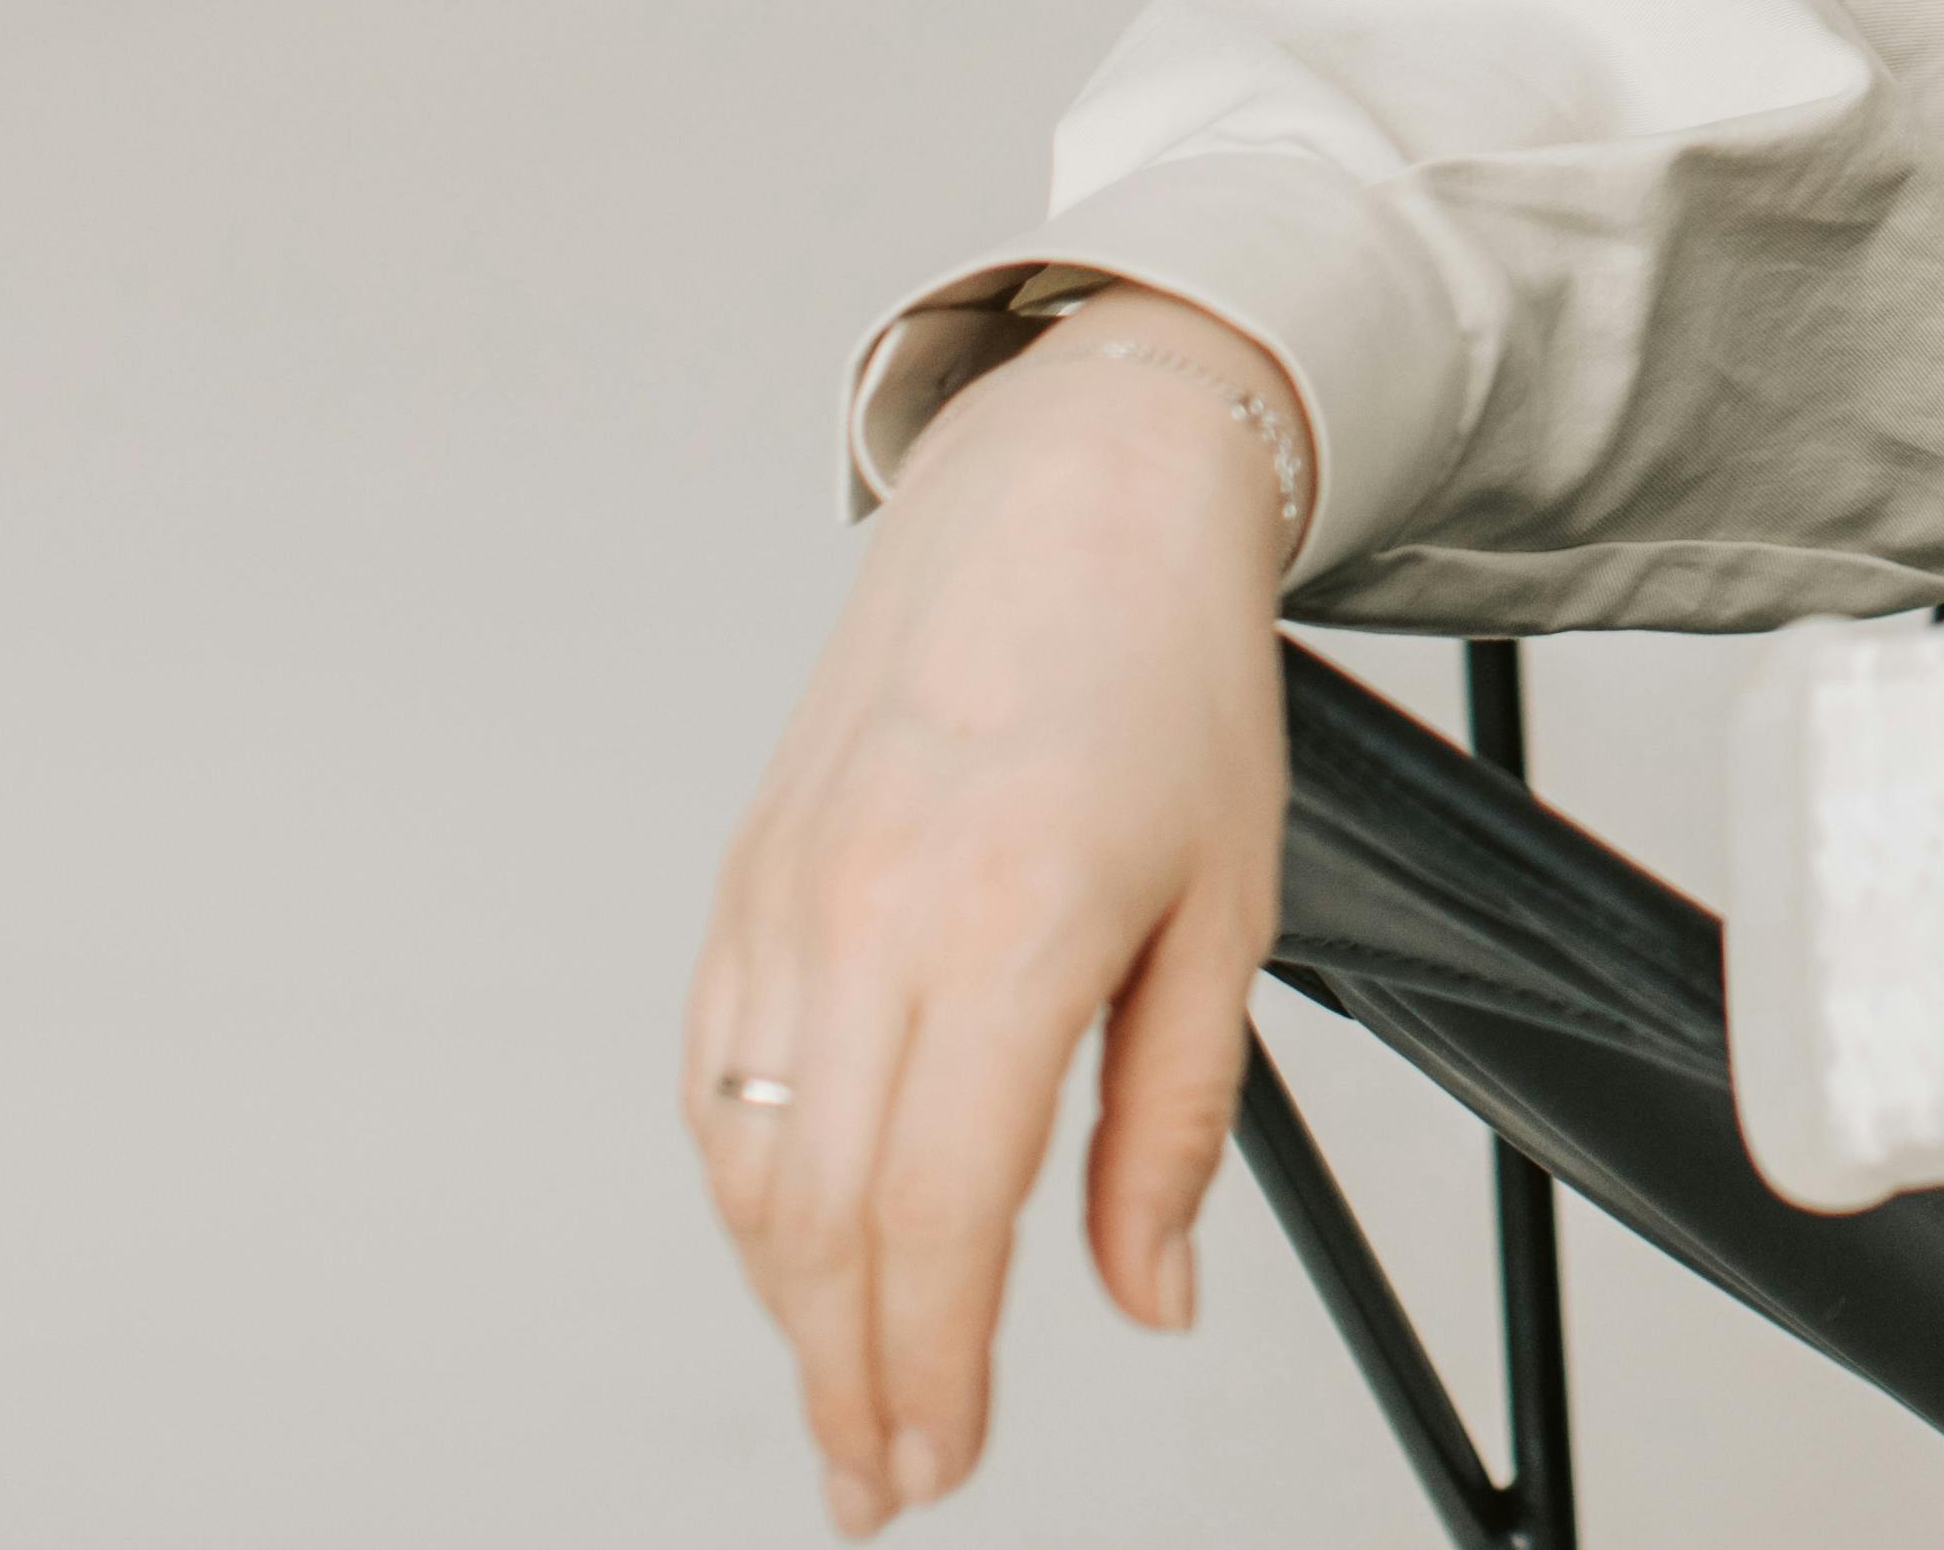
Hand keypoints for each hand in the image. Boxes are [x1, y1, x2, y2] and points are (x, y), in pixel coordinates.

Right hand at [689, 303, 1301, 1531]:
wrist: (1074, 493)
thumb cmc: (1173, 679)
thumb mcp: (1231, 909)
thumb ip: (1174, 1121)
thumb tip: (1147, 1295)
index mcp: (1009, 919)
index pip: (932, 1214)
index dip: (928, 1368)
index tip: (938, 1461)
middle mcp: (871, 908)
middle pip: (817, 1216)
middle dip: (844, 1374)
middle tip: (882, 1478)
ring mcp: (788, 888)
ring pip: (743, 1158)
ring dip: (787, 1299)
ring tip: (849, 1390)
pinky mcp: (745, 872)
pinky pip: (713, 1069)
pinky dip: (746, 1187)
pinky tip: (800, 1247)